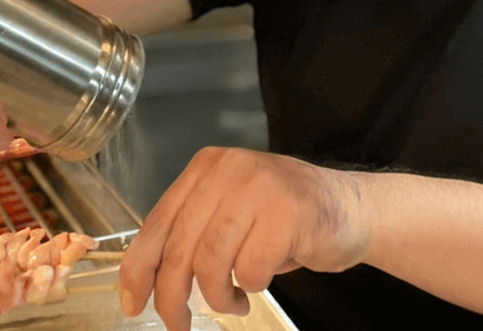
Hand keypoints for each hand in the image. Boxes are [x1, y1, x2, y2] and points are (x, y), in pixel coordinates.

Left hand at [117, 147, 370, 329]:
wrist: (350, 209)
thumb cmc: (285, 218)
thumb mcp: (230, 212)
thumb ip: (192, 232)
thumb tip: (146, 279)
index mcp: (206, 167)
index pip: (156, 223)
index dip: (138, 270)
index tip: (132, 302)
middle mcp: (228, 170)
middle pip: (179, 248)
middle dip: (173, 296)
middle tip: (178, 324)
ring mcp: (259, 187)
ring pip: (211, 262)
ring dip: (217, 296)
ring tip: (233, 301)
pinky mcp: (287, 212)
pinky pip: (251, 269)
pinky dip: (253, 285)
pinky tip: (262, 280)